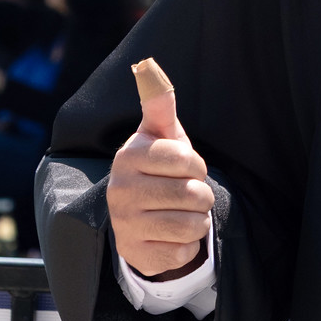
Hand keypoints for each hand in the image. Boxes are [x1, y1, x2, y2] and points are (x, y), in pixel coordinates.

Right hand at [108, 64, 212, 277]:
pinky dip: (186, 245)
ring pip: (192, 224)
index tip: (187, 168)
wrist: (140, 219)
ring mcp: (125, 225)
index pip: (186, 159)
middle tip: (185, 194)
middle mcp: (119, 190)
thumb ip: (159, 105)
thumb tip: (146, 66)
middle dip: (200, 195)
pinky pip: (184, 250)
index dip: (197, 166)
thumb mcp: (162, 135)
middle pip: (193, 194)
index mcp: (128, 156)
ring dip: (197, 220)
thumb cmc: (159, 168)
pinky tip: (169, 236)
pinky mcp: (136, 254)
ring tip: (180, 213)